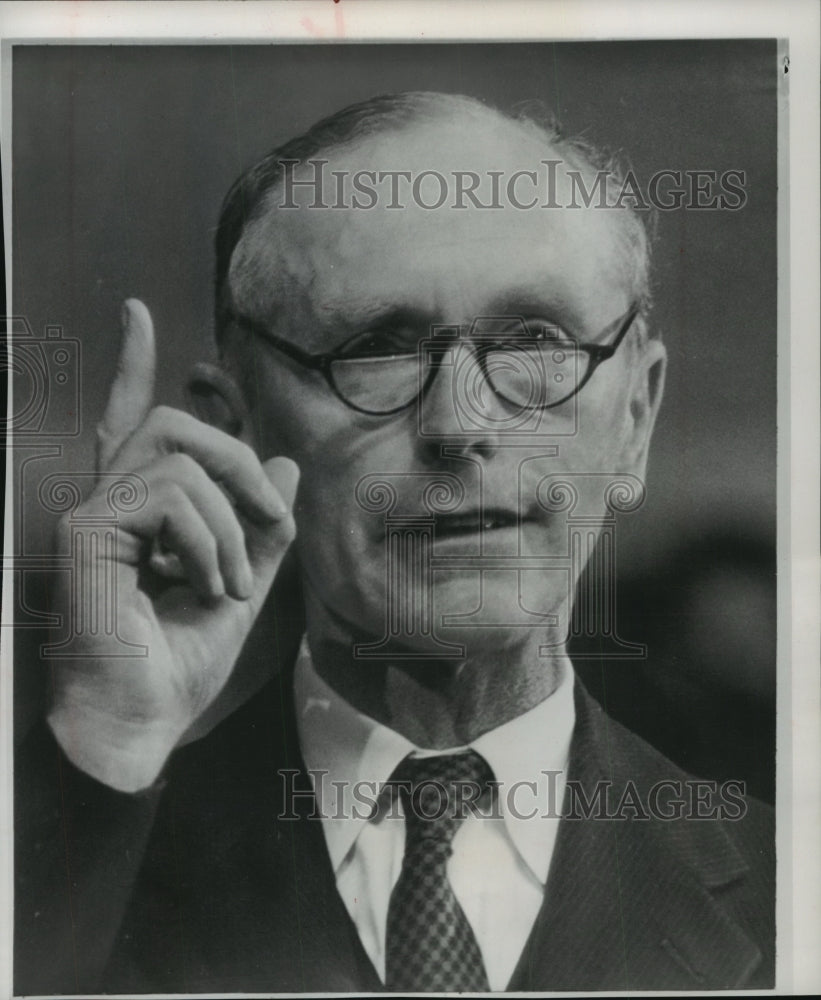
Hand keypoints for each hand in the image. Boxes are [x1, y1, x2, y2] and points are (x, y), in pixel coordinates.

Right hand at [47, 299, 298, 791]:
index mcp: (141, 512)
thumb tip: (284, 462)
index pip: (136, 421)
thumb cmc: (181, 663)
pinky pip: (172, 495)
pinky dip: (211, 540)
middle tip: (268, 513)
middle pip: (172, 423)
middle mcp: (110, 501)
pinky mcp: (88, 528)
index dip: (137, 365)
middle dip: (237, 455)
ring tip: (232, 578)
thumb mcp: (242, 586)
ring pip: (180, 454)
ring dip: (231, 516)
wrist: (141, 721)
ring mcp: (94, 512)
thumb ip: (262, 526)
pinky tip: (207, 587)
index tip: (138, 312)